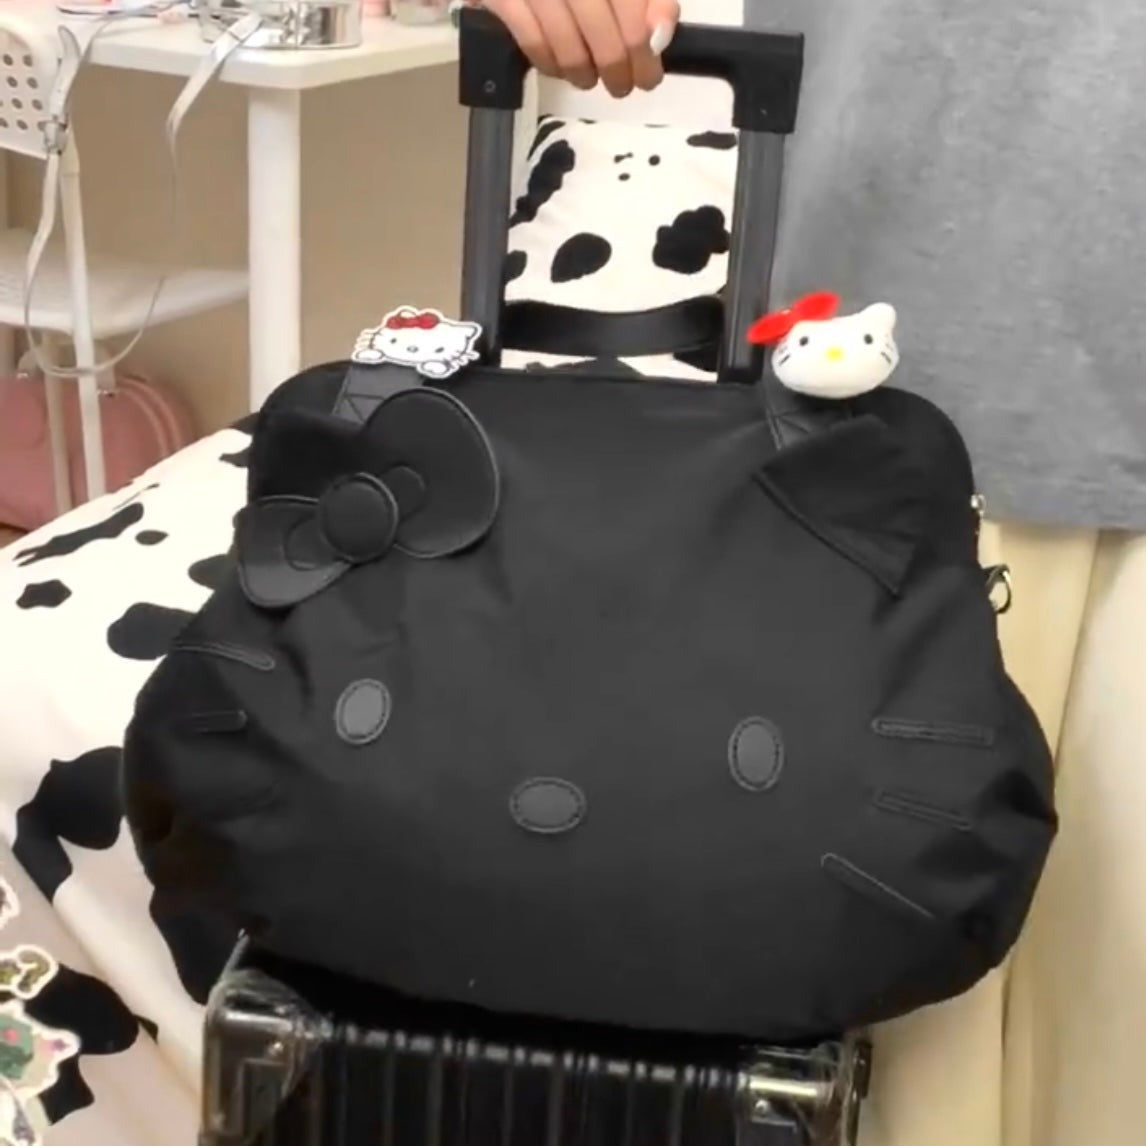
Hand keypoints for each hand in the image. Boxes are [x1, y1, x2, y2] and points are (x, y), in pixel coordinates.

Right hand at [477, 0, 680, 97]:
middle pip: (604, 40)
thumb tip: (659, 38)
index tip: (648, 77)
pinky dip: (550, 66)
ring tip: (589, 78)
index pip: (633, 17)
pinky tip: (559, 68)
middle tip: (621, 86)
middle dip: (617, 73)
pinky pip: (534, 45)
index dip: (644, 55)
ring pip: (569, 49)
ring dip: (584, 75)